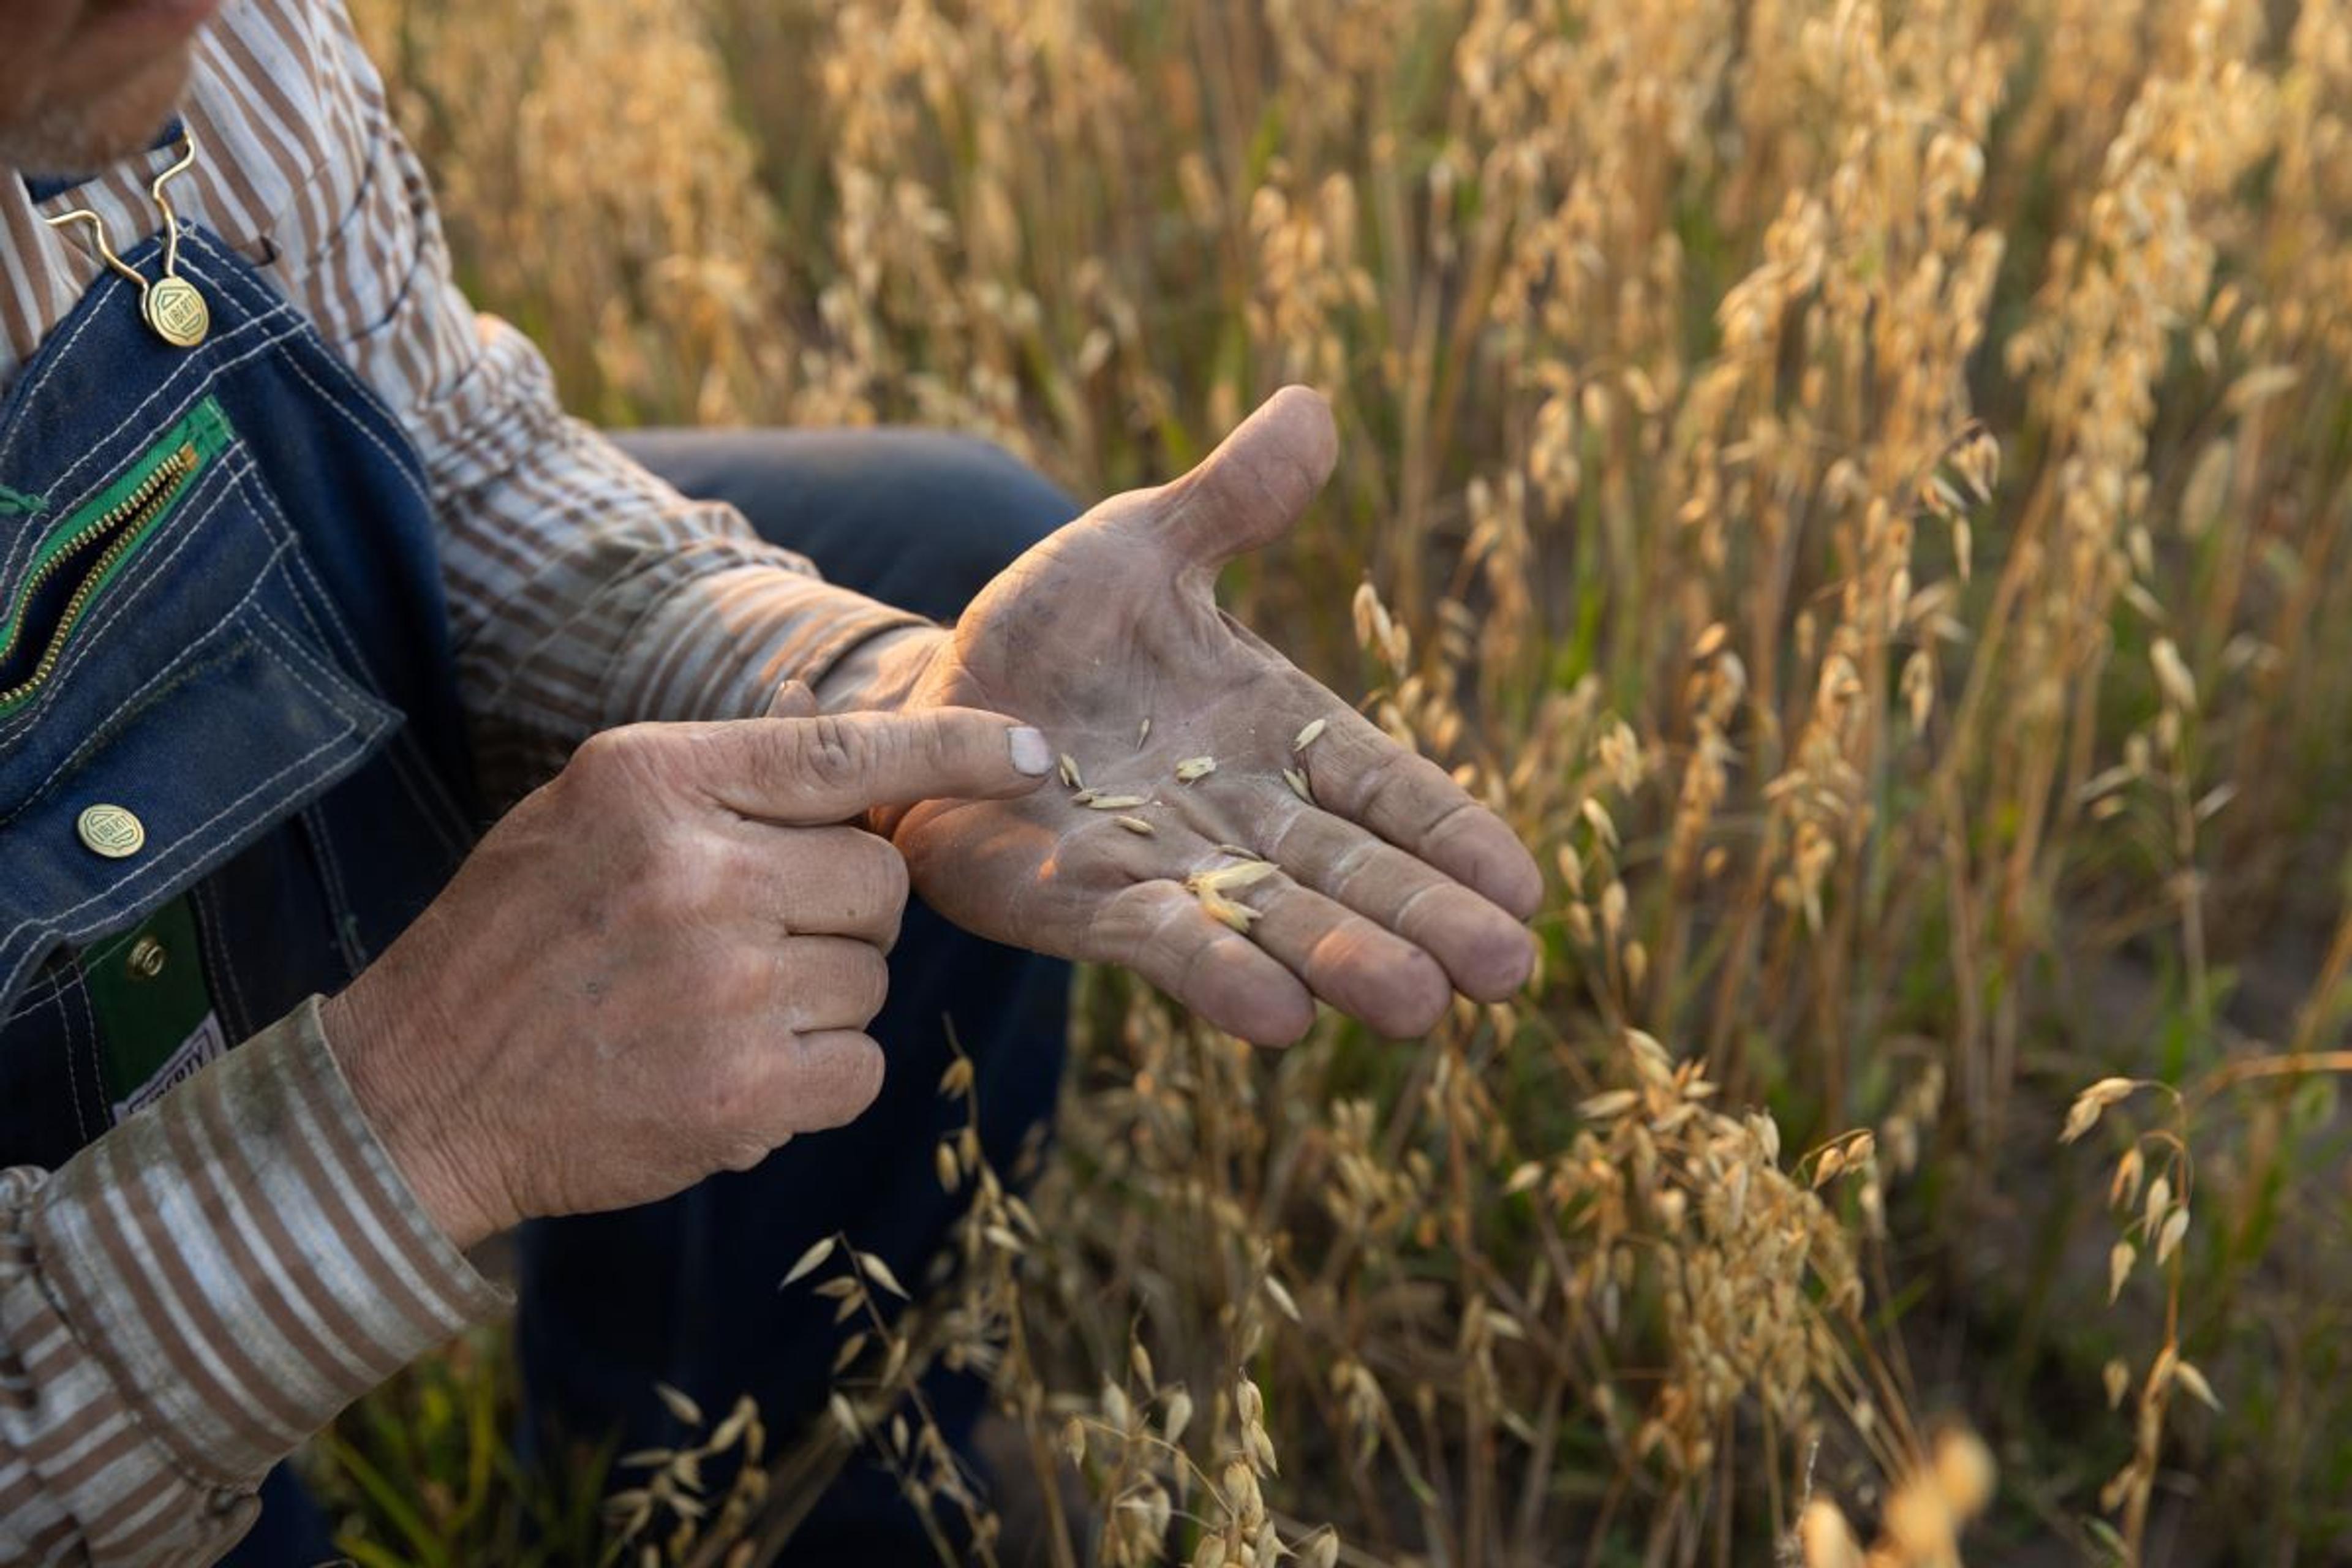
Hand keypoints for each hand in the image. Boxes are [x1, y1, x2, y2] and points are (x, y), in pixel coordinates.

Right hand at [322, 706, 1050, 1247]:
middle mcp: (698, 874)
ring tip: (712, 1014)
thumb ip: (722, 779)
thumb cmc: (517, 941)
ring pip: (871, 979)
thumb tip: (840, 732)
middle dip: (845, 916)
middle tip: (754, 944)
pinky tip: (730, 1077)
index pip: (845, 751)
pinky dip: (815, 1082)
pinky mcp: (737, 1093)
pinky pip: (859, 1069)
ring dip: (819, 1003)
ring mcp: (722, 988)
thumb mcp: (592, 815)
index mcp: (657, 783)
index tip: (1035, 755)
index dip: (955, 751)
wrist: (416, 1093)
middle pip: (881, 881)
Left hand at [875, 387, 1544, 1045]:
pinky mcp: (1077, 903)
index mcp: (1278, 729)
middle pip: (1352, 872)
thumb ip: (1226, 499)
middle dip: (1427, 920)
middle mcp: (1239, 812)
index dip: (1453, 833)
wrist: (931, 693)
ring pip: (1271, 919)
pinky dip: (1213, 975)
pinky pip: (1156, 941)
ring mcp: (1163, 866)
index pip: (1386, 787)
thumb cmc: (1055, 628)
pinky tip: (1276, 1020)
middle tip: (1508, 973)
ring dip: (1341, 962)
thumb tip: (1310, 406)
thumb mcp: (1137, 544)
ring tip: (1414, 1007)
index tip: (1526, 887)